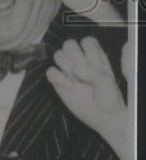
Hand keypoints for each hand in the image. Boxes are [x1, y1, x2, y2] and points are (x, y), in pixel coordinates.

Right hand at [46, 37, 127, 153]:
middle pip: (68, 44)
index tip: (95, 66)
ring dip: (65, 67)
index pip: (87, 41)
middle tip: (82, 73)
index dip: (88, 50)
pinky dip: (57, 78)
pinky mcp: (58, 82)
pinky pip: (50, 71)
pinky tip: (68, 87)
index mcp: (96, 57)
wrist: (103, 117)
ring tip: (76, 81)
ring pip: (58, 55)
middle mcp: (81, 61)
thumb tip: (75, 69)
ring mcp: (68, 71)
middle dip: (73, 57)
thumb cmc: (109, 98)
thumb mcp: (107, 83)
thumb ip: (92, 73)